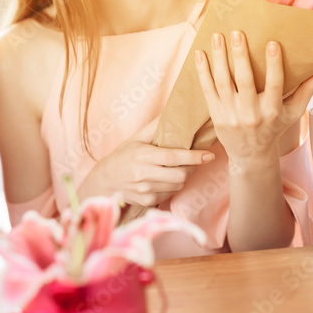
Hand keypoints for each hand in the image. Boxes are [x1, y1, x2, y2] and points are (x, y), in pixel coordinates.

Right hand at [77, 119, 215, 207]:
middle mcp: (144, 175)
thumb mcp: (136, 138)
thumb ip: (155, 127)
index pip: (174, 157)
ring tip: (178, 169)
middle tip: (194, 161)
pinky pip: (169, 195)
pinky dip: (172, 187)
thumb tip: (174, 110)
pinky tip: (166, 180)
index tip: (208, 154)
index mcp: (143, 156)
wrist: (104, 181)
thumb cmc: (122, 156)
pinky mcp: (147, 202)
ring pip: (177, 186)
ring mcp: (145, 190)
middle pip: (180, 175)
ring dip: (183, 177)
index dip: (194, 157)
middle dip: (192, 168)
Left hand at [196, 31, 312, 168]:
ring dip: (219, 58)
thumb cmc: (274, 128)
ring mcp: (231, 114)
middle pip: (244, 80)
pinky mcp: (216, 115)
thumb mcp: (293, 113)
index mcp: (273, 111)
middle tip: (236, 33)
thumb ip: (306, 91)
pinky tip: (200, 54)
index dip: (274, 64)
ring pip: (223, 82)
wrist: (250, 155)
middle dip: (240, 56)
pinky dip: (203, 72)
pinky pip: (208, 90)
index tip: (272, 43)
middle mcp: (251, 113)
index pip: (275, 85)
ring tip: (217, 36)